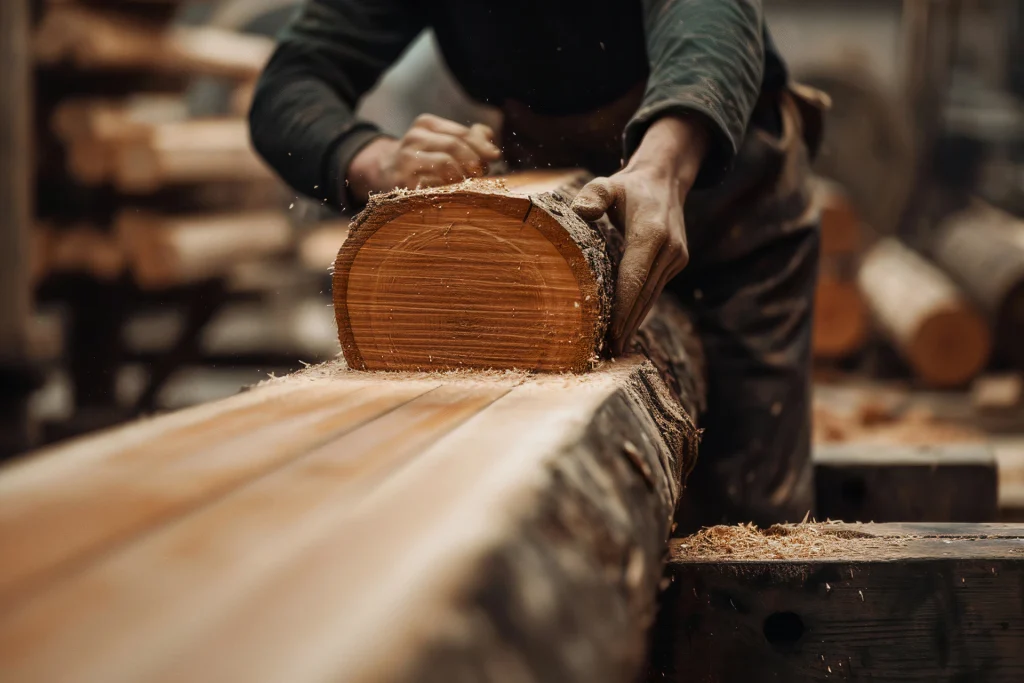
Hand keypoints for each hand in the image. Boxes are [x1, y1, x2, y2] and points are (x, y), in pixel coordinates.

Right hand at [347, 114, 501, 202]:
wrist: (384, 171)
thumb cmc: (424, 157)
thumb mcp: (443, 140)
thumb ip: (470, 138)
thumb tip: (491, 144)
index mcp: (426, 124)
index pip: (461, 132)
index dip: (482, 146)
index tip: (494, 157)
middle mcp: (413, 138)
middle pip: (454, 146)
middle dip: (474, 161)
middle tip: (481, 174)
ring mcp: (406, 160)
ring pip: (445, 164)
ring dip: (463, 176)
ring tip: (467, 183)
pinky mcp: (402, 183)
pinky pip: (434, 185)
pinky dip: (449, 190)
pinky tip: (453, 193)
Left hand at [571, 115, 707, 355]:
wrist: (664, 180)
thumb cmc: (629, 187)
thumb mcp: (608, 183)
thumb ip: (594, 194)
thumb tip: (581, 211)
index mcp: (652, 234)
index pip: (634, 279)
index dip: (622, 309)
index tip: (611, 333)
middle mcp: (669, 249)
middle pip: (644, 295)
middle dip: (626, 325)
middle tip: (608, 352)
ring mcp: (676, 258)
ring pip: (651, 296)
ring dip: (634, 322)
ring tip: (616, 348)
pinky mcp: (677, 262)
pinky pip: (655, 290)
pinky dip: (641, 309)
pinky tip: (627, 328)